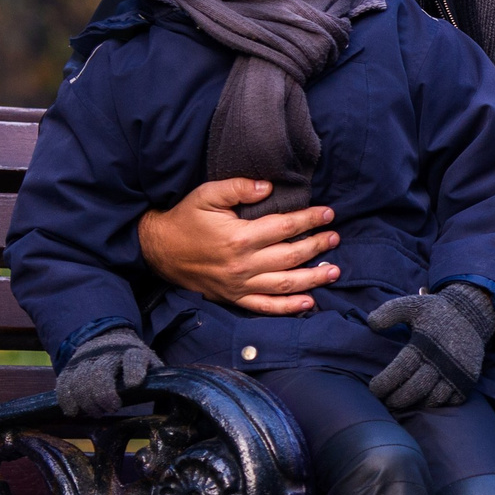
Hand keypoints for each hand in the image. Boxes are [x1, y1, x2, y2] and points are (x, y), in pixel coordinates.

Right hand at [56, 328, 154, 418]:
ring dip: (87, 401)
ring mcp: (87, 359)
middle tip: (112, 408)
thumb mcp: (149, 365)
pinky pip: (64, 383)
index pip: (134, 358)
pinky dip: (67, 399)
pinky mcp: (70, 367)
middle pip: (100, 372)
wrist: (108, 340)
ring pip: (80, 379)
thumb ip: (156, 380)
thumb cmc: (134, 362)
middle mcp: (108, 352)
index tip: (134, 383)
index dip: (133, 369)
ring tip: (97, 413)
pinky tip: (74, 411)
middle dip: (104, 394)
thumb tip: (170, 402)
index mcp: (133, 351)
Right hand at [138, 178, 339, 315]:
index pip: (285, 227)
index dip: (310, 219)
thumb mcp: (207, 195)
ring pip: (284, 284)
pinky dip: (288, 307)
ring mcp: (239, 285)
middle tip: (336, 238)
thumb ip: (238, 187)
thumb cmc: (185, 219)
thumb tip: (269, 186)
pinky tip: (308, 303)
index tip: (328, 213)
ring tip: (334, 271)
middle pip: (291, 256)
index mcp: (239, 237)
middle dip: (318, 246)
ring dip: (313, 279)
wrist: (158, 249)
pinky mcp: (233, 297)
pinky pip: (265, 307)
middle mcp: (243, 265)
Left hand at [366, 287, 494, 412]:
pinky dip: (438, 403)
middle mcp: (441, 361)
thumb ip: (390, 311)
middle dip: (396, 399)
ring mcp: (457, 372)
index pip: (400, 370)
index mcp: (424, 344)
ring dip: (416, 404)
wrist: (472, 314)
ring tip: (403, 402)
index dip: (384, 383)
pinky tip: (425, 399)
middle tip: (385, 401)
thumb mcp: (413, 305)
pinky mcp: (468, 379)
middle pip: (415, 390)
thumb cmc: (437, 312)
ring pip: (433, 399)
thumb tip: (371, 322)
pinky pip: (452, 401)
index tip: (374, 388)